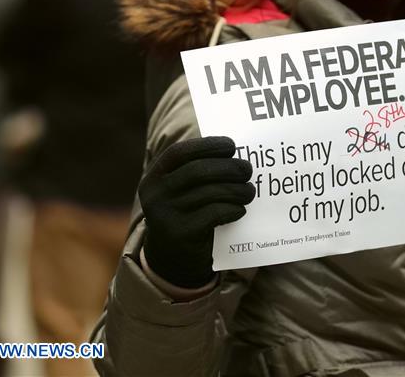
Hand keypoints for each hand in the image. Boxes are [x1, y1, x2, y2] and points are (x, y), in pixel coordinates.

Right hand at [139, 136, 254, 287]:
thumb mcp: (182, 191)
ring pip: (210, 193)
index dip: (206, 145)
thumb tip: (236, 154)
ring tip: (249, 191)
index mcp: (154, 177)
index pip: (179, 152)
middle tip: (247, 170)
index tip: (230, 145)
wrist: (172, 259)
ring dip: (237, 189)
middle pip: (198, 171)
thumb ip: (199, 172)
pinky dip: (232, 208)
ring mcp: (165, 215)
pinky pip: (214, 214)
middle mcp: (155, 194)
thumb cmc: (186, 214)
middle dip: (228, 167)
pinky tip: (240, 209)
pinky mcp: (180, 234)